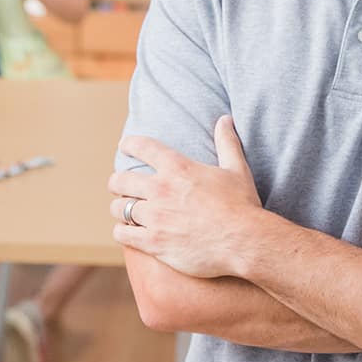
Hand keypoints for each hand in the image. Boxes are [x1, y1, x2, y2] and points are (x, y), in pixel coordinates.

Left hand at [110, 116, 270, 278]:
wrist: (244, 241)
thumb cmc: (242, 205)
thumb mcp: (236, 169)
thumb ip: (226, 142)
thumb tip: (226, 119)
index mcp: (178, 168)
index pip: (142, 147)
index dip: (129, 144)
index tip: (124, 146)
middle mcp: (161, 189)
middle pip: (120, 181)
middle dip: (117, 183)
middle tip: (119, 186)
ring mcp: (155, 217)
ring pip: (119, 209)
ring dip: (120, 209)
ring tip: (123, 211)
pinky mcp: (154, 242)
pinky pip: (122, 234)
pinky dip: (122, 232)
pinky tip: (128, 232)